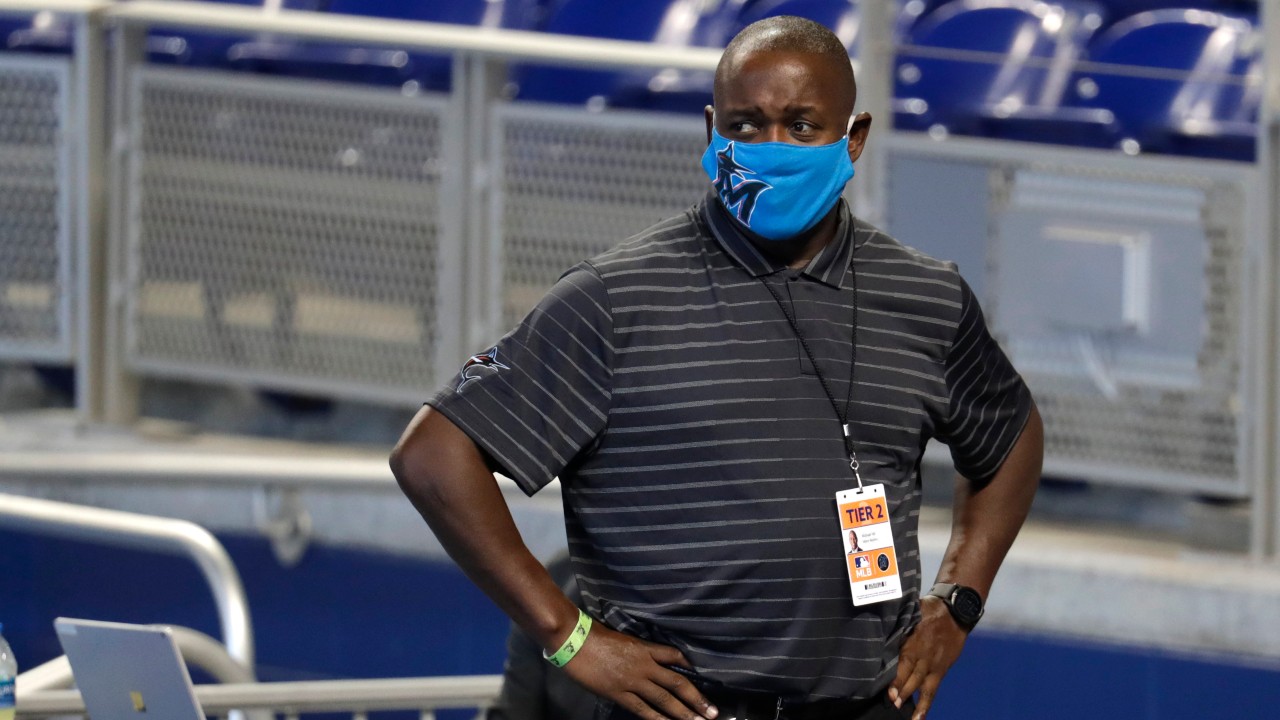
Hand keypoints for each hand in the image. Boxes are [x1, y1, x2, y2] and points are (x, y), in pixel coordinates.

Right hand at [561, 623, 717, 719]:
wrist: (574, 639)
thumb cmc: (593, 634)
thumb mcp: (621, 636)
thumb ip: (635, 648)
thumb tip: (644, 656)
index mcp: (644, 647)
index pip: (673, 655)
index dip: (687, 665)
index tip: (698, 674)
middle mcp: (644, 665)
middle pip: (676, 683)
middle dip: (696, 698)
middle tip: (712, 712)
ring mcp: (633, 680)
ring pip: (664, 699)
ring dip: (683, 712)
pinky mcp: (619, 693)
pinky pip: (643, 709)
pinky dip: (657, 718)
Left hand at [888, 596, 967, 719]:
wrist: (955, 612)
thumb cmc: (928, 610)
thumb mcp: (912, 613)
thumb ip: (898, 625)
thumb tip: (880, 626)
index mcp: (914, 642)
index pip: (903, 663)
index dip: (897, 679)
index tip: (889, 691)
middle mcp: (924, 656)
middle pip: (911, 677)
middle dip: (902, 691)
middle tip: (891, 703)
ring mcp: (933, 665)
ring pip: (922, 687)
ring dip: (913, 700)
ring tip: (904, 715)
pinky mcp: (942, 670)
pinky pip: (934, 689)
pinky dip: (927, 703)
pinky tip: (920, 716)